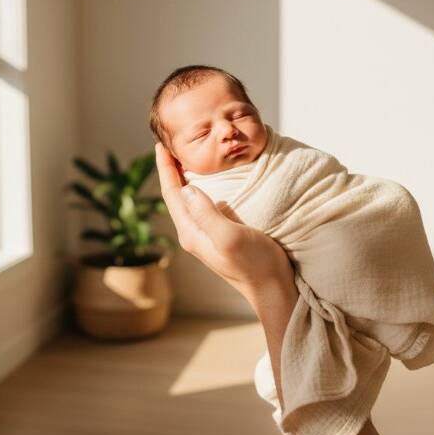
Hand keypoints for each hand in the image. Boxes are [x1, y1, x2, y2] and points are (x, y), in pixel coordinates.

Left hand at [154, 142, 293, 302]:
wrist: (273, 288)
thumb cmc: (255, 264)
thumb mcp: (230, 237)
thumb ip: (207, 214)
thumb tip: (186, 189)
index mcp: (191, 233)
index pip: (171, 195)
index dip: (165, 169)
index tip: (160, 145)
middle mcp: (194, 234)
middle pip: (176, 197)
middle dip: (171, 171)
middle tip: (171, 145)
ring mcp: (206, 236)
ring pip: (188, 202)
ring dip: (185, 179)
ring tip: (186, 158)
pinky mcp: (220, 235)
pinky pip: (203, 206)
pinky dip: (202, 188)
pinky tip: (210, 181)